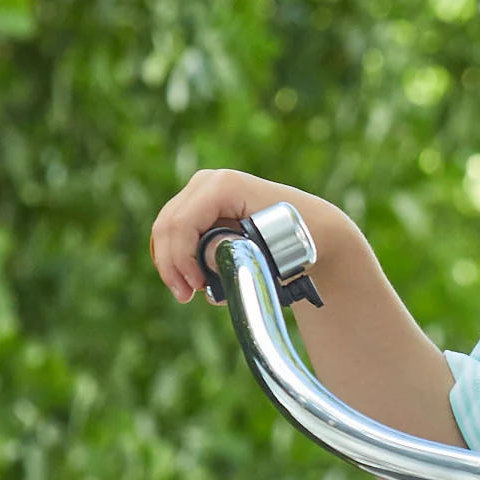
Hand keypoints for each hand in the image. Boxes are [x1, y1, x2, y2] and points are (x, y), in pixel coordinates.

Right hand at [149, 167, 360, 304]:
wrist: (311, 229)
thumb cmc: (297, 239)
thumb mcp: (269, 249)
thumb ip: (232, 253)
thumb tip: (203, 262)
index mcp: (224, 186)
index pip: (182, 223)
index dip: (181, 258)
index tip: (196, 287)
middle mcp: (208, 183)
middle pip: (168, 225)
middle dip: (171, 264)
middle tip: (185, 296)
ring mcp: (201, 192)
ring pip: (167, 229)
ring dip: (172, 264)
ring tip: (188, 293)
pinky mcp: (200, 207)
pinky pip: (176, 232)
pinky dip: (180, 258)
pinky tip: (194, 280)